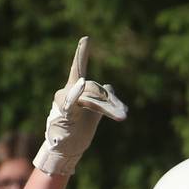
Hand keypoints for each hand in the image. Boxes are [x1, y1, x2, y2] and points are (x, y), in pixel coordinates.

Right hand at [33, 36, 127, 175]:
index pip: (79, 69)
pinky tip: (80, 84)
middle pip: (94, 89)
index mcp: (75, 91)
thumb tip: (110, 87)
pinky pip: (71, 103)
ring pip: (91, 98)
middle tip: (123, 114)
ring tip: (121, 115)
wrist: (67, 150)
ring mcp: (65, 103)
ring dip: (107, 108)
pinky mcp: (65, 115)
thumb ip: (103, 99)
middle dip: (111, 102)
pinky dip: (75, 94)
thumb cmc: (78, 130)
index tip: (86, 38)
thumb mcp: (94, 113)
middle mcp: (67, 93)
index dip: (82, 54)